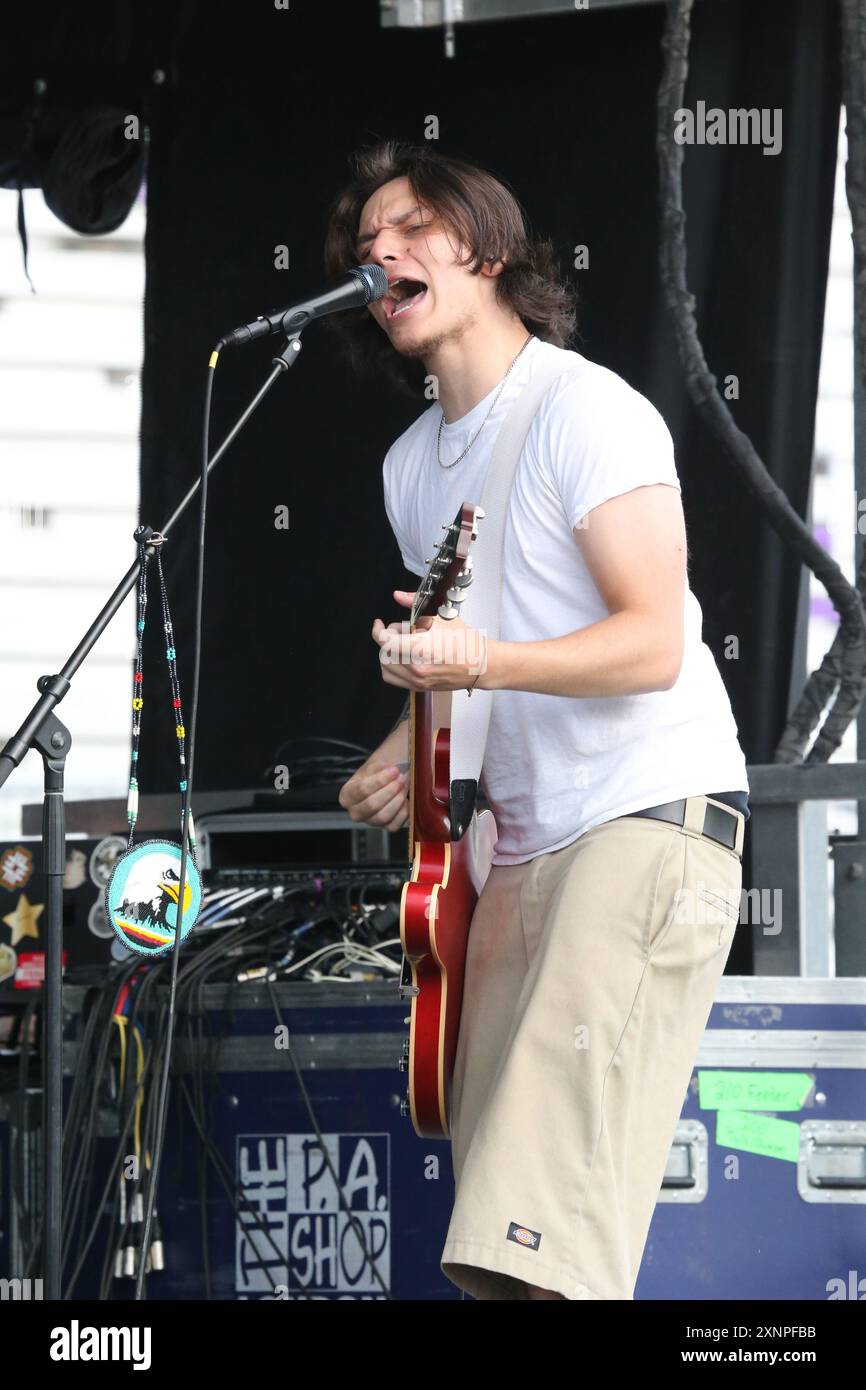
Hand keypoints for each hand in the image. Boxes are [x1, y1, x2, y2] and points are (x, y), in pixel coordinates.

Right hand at [338, 758, 407, 830]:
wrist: (385, 781)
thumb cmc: (377, 774)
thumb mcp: (374, 765)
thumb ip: (380, 767)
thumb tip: (391, 770)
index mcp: (346, 795)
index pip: (362, 789)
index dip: (381, 780)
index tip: (394, 770)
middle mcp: (355, 812)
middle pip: (372, 805)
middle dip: (390, 790)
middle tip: (401, 779)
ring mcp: (370, 821)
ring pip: (383, 817)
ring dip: (397, 800)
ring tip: (404, 787)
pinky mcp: (384, 827)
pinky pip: (394, 825)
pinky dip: (403, 812)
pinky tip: (405, 800)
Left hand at [371, 589, 487, 692]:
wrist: (481, 664)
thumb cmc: (465, 641)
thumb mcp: (440, 617)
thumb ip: (415, 604)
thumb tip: (398, 595)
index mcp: (420, 649)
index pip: (384, 641)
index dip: (378, 630)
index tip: (380, 624)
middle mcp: (416, 668)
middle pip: (384, 652)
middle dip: (389, 638)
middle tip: (404, 630)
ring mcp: (417, 681)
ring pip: (386, 666)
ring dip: (389, 653)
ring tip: (406, 644)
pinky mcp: (419, 687)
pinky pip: (394, 678)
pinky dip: (393, 666)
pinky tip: (405, 657)